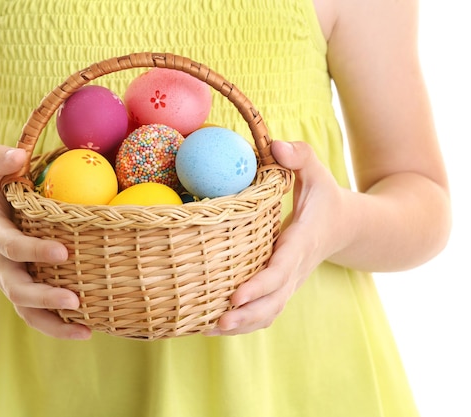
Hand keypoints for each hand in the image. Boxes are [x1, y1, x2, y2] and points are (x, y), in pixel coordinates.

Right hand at [0, 145, 91, 339]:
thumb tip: (18, 153)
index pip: (11, 246)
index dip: (33, 251)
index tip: (63, 252)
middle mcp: (0, 265)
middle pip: (17, 288)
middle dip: (44, 297)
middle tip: (74, 299)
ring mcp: (10, 283)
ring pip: (25, 311)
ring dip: (53, 322)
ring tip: (85, 330)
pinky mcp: (21, 295)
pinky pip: (35, 317)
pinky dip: (57, 328)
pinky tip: (87, 330)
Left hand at [207, 140, 343, 335]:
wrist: (346, 226)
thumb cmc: (324, 197)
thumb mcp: (317, 172)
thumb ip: (299, 156)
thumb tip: (275, 145)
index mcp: (301, 242)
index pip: (282, 268)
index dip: (260, 284)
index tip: (236, 295)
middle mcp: (296, 268)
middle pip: (273, 300)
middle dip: (246, 314)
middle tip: (217, 321)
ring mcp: (290, 282)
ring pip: (269, 312)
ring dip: (242, 324)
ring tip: (209, 329)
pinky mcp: (282, 287)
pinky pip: (266, 312)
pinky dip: (244, 323)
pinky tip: (216, 327)